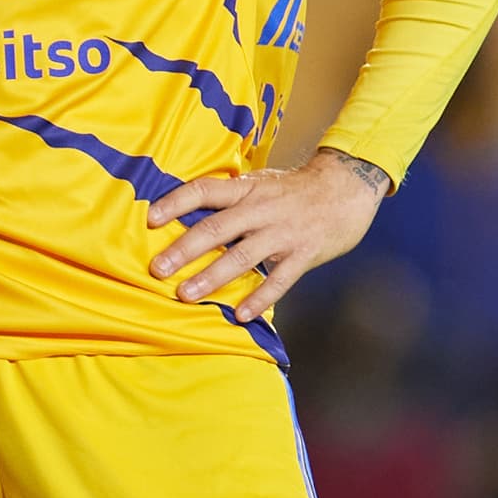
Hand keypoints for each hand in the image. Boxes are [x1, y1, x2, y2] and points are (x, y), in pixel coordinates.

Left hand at [147, 147, 390, 320]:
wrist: (347, 187)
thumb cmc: (294, 189)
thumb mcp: (260, 182)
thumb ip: (229, 198)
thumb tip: (186, 214)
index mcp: (247, 189)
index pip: (204, 191)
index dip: (176, 202)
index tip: (150, 219)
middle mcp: (261, 209)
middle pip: (216, 228)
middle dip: (184, 249)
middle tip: (157, 269)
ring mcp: (283, 233)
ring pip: (242, 256)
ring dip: (212, 276)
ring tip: (186, 294)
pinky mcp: (303, 254)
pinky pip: (279, 281)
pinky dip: (260, 298)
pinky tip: (241, 315)